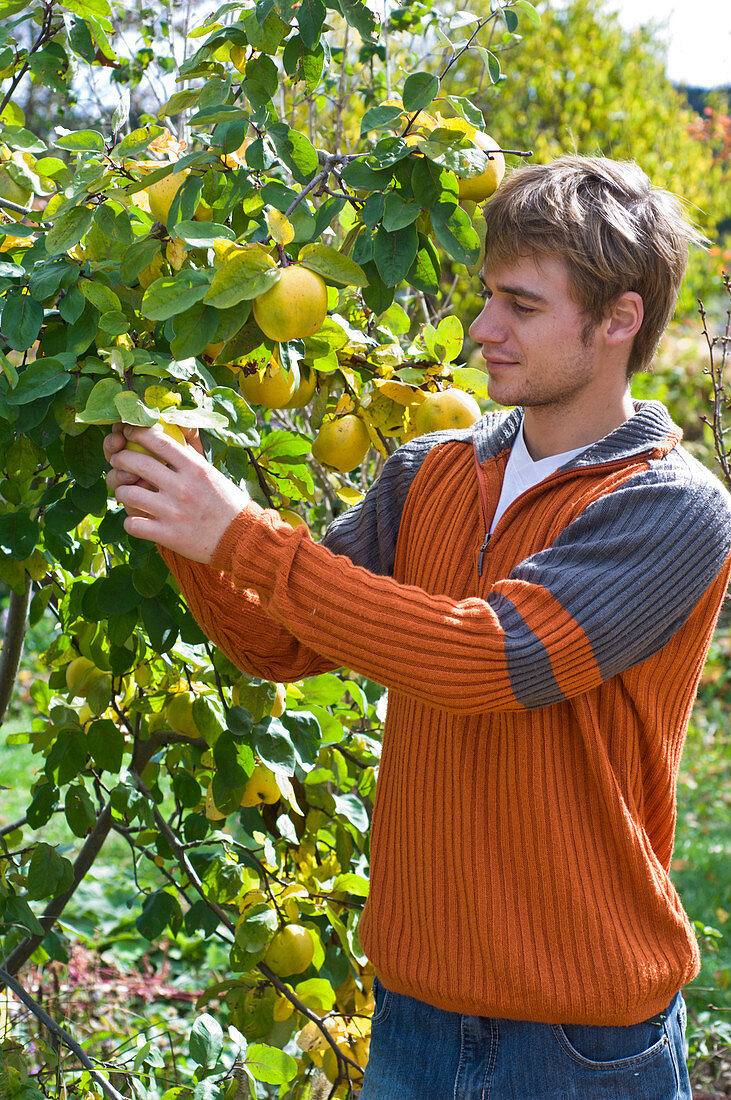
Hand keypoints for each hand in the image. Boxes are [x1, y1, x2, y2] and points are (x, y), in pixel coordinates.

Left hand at [106, 424, 250, 563]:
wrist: (241, 538)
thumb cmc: (228, 504)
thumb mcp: (212, 473)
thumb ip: (189, 457)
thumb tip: (169, 436)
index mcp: (194, 468)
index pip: (158, 441)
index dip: (136, 432)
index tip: (128, 432)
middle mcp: (182, 488)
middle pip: (136, 463)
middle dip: (120, 459)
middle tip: (119, 461)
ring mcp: (173, 512)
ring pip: (128, 493)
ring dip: (121, 491)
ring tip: (126, 493)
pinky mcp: (168, 535)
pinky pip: (132, 524)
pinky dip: (130, 522)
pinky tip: (137, 520)